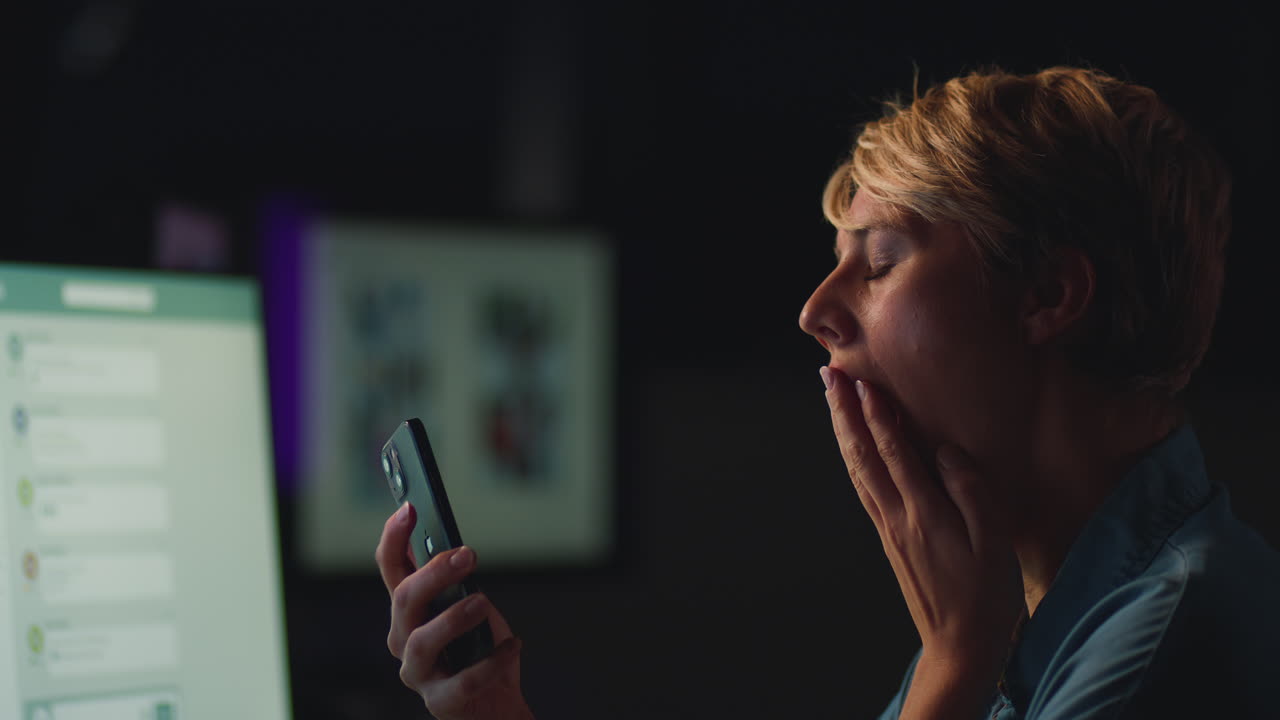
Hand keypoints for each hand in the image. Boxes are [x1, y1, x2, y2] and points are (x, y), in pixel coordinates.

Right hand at [376, 504, 534, 719]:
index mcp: (407, 610)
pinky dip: (491, 660)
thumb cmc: (478, 648)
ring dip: (453, 617)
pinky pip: (463, 680)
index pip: (390, 568)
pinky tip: (513, 644)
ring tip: (481, 601)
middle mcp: (403, 639)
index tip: (409, 508)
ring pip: (422, 641)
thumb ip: (456, 583)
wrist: (494, 702)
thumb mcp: (468, 605)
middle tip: (469, 555)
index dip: (393, 537)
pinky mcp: (441, 701)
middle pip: (404, 600)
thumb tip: (457, 551)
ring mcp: (418, 673)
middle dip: (435, 572)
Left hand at [820, 367, 1022, 715]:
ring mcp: (888, 528)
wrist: (959, 646)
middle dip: (843, 411)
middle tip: (828, 373)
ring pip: (856, 469)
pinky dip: (853, 458)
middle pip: (862, 454)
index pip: (893, 452)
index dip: (876, 414)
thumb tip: (945, 452)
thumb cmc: (985, 595)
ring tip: (831, 398)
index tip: (861, 380)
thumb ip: (970, 492)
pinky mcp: (889, 538)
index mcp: (923, 512)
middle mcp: (896, 516)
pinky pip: (863, 487)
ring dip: (841, 430)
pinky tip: (850, 447)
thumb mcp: (993, 542)